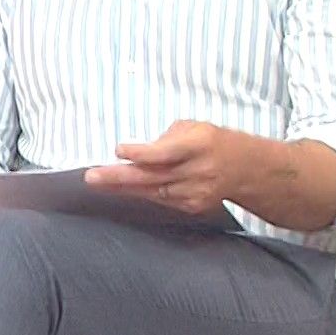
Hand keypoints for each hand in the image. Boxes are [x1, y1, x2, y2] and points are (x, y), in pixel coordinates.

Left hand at [84, 120, 240, 217]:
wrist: (244, 168)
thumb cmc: (210, 141)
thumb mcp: (192, 127)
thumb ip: (164, 139)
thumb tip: (136, 153)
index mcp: (199, 144)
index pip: (165, 152)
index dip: (141, 153)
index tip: (118, 150)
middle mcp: (198, 170)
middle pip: (153, 176)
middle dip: (119, 176)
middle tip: (92, 177)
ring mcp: (196, 192)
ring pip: (152, 191)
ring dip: (122, 187)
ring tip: (97, 182)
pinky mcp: (193, 206)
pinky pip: (160, 200)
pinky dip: (139, 194)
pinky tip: (120, 189)